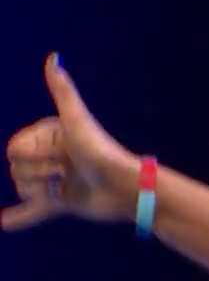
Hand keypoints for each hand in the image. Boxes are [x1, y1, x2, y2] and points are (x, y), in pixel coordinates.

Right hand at [4, 55, 143, 230]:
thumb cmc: (101, 151)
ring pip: (23, 188)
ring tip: (66, 186)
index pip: (12, 149)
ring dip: (41, 191)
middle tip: (67, 171)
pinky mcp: (62, 203)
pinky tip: (4, 223)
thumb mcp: (77, 120)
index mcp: (48, 136)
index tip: (59, 155)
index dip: (31, 155)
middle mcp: (50, 156)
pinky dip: (20, 216)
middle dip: (38, 173)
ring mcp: (55, 180)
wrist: (125, 188)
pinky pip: (33, 211)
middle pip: (16, 169)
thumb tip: (53, 56)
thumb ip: (62, 90)